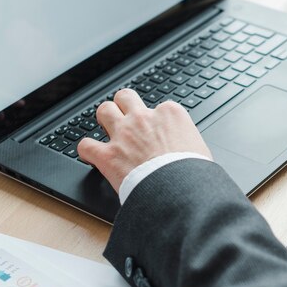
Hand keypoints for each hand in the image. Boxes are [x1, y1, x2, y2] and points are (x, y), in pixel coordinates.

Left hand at [77, 89, 211, 191]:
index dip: (158, 119)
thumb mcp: (201, 149)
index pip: (161, 106)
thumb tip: (188, 150)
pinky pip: (86, 145)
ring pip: (103, 110)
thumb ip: (189, 141)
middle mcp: (144, 119)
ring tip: (107, 129)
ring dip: (104, 119)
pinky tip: (92, 155)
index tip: (159, 131)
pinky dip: (87, 150)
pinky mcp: (108, 155)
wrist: (182, 190)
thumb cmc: (195, 172)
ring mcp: (123, 134)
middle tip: (127, 118)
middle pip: (126, 97)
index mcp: (170, 114)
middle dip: (124, 105)